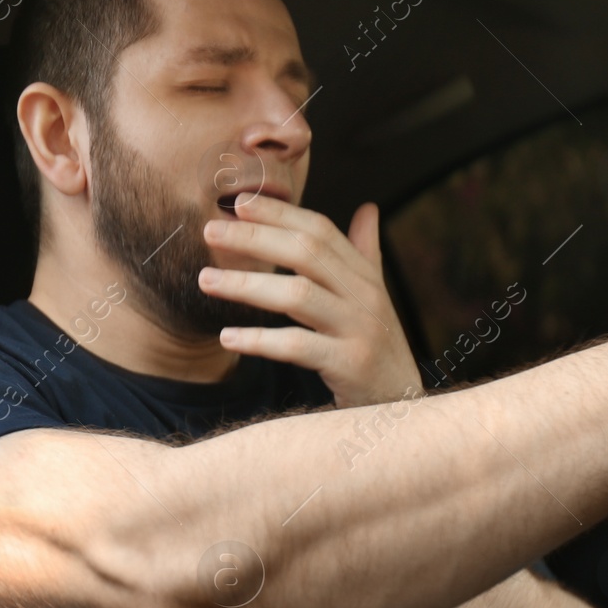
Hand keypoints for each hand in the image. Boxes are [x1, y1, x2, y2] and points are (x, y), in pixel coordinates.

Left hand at [198, 194, 423, 408]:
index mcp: (365, 277)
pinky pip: (298, 346)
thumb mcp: (374, 298)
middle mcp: (365, 297)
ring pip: (298, 295)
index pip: (321, 231)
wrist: (402, 404)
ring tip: (205, 281)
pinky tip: (227, 337)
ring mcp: (359, 330)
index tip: (238, 203)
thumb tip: (367, 208)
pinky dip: (259, 340)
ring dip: (247, 285)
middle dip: (256, 238)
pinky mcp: (350, 365)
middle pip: (307, 253)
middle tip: (210, 232)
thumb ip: (365, 253)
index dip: (280, 213)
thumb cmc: (377, 348)